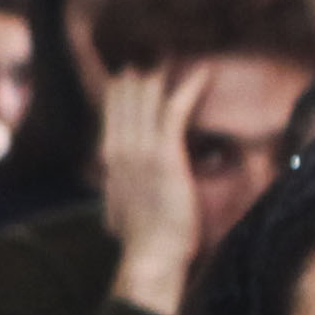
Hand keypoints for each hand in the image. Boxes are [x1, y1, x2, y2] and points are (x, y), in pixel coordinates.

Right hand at [97, 62, 214, 314]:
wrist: (150, 257)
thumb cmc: (142, 244)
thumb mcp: (118, 215)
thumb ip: (115, 196)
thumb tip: (113, 195)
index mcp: (110, 164)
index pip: (110, 118)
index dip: (118, 96)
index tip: (124, 78)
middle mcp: (119, 151)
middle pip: (123, 102)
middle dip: (135, 80)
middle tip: (150, 59)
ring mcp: (139, 150)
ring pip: (145, 100)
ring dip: (158, 78)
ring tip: (170, 58)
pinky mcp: (164, 154)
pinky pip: (175, 110)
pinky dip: (189, 88)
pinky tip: (203, 72)